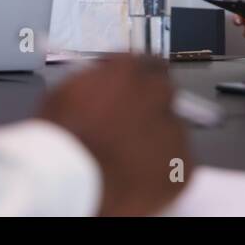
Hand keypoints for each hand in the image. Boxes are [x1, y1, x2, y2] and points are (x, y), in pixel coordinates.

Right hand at [37, 56, 189, 215]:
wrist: (74, 180)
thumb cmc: (60, 137)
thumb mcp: (64, 94)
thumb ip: (91, 85)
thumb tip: (99, 88)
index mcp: (129, 71)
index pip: (147, 64)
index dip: (138, 79)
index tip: (127, 91)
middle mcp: (159, 93)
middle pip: (163, 93)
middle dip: (149, 105)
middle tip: (128, 125)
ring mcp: (175, 130)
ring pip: (171, 130)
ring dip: (155, 138)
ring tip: (132, 157)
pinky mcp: (185, 166)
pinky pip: (177, 163)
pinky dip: (163, 169)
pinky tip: (140, 177)